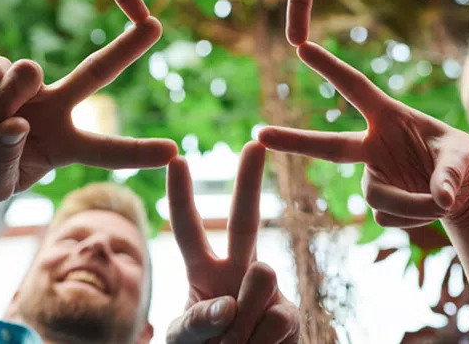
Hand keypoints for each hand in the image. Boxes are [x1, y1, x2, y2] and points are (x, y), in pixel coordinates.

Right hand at [0, 17, 177, 202]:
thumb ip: (5, 164)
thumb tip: (17, 124)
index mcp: (65, 144)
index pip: (108, 150)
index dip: (139, 152)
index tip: (175, 151)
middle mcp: (54, 108)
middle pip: (97, 72)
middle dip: (126, 48)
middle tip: (156, 25)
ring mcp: (27, 85)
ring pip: (29, 75)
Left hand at [166, 142, 299, 343]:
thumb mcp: (184, 340)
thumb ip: (196, 322)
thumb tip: (228, 306)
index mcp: (205, 271)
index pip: (189, 230)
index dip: (181, 197)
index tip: (177, 159)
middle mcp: (238, 270)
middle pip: (245, 220)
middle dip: (248, 181)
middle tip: (253, 144)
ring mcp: (268, 291)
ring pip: (262, 275)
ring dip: (241, 322)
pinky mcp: (291, 316)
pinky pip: (275, 320)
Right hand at [258, 43, 468, 228]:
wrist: (465, 192)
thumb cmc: (463, 159)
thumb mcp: (465, 158)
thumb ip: (450, 175)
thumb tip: (440, 200)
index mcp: (388, 116)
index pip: (354, 88)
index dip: (329, 67)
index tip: (301, 46)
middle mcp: (372, 146)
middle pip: (327, 147)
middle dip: (293, 141)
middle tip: (258, 134)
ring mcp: (372, 176)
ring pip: (378, 197)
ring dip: (413, 204)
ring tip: (443, 200)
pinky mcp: (380, 204)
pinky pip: (391, 218)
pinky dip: (418, 217)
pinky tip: (434, 208)